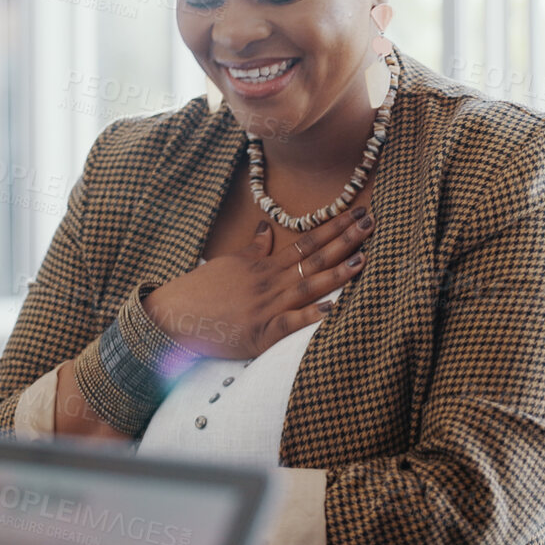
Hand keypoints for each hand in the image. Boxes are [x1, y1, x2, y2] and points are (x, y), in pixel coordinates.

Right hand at [144, 207, 371, 359]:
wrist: (172, 317)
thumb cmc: (200, 292)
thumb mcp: (228, 263)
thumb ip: (253, 248)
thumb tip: (267, 228)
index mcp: (263, 265)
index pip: (306, 241)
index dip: (334, 227)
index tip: (357, 212)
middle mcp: (269, 282)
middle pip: (313, 258)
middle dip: (345, 241)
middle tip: (372, 223)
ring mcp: (266, 306)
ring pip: (307, 286)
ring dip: (337, 273)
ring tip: (363, 259)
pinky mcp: (260, 333)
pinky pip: (290, 323)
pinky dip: (311, 316)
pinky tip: (333, 309)